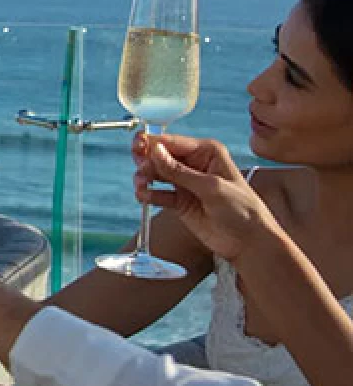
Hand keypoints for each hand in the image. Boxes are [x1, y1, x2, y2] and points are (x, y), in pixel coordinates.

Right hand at [134, 132, 282, 263]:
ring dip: (144, 178)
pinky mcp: (178, 202)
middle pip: (159, 156)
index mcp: (207, 152)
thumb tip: (154, 151)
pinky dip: (148, 194)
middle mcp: (194, 164)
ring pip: (155, 174)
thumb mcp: (211, 187)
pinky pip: (158, 194)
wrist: (249, 242)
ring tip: (142, 186)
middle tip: (141, 170)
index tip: (137, 147)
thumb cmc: (243, 210)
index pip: (172, 142)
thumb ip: (179, 171)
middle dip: (146, 161)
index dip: (152, 144)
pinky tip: (144, 197)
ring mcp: (185, 183)